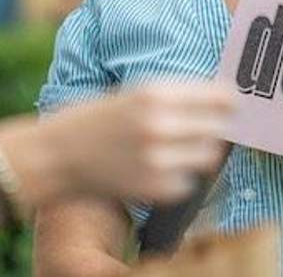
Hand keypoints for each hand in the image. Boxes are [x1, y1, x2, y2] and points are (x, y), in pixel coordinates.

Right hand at [35, 84, 234, 203]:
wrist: (53, 156)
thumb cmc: (94, 119)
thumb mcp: (133, 92)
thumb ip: (176, 96)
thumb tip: (223, 100)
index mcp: (155, 94)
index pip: (220, 97)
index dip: (228, 102)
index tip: (229, 105)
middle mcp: (160, 125)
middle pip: (218, 128)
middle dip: (213, 128)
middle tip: (199, 130)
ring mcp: (157, 160)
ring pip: (207, 157)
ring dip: (198, 154)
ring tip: (175, 150)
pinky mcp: (153, 189)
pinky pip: (187, 183)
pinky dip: (179, 178)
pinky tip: (157, 169)